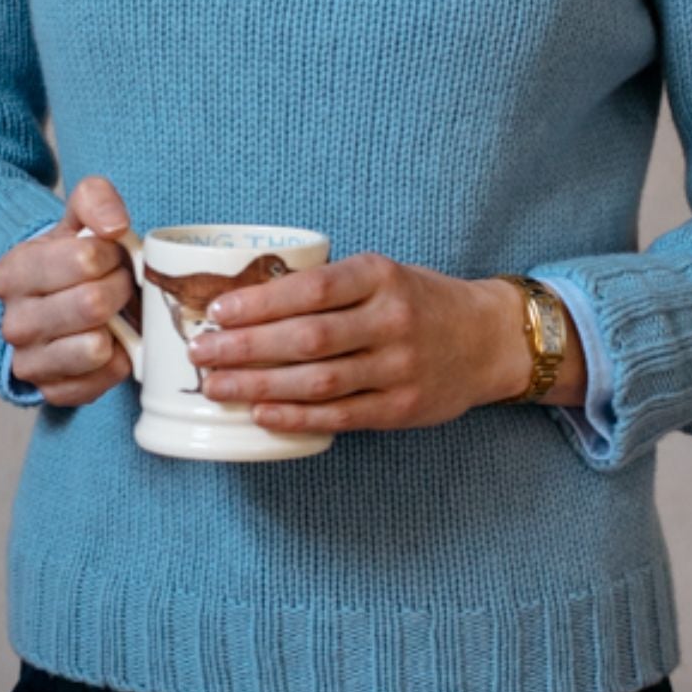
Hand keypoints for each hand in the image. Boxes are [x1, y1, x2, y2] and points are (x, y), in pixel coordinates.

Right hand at [0, 175, 138, 406]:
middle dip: (120, 289)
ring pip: (96, 347)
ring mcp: (30, 362)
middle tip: (119, 284)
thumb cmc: (70, 261)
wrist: (54, 306)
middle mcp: (14, 322)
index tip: (110, 255)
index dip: (112, 254)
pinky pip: (104, 378)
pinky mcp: (53, 393)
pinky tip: (111, 342)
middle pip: (93, 304)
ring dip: (120, 326)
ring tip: (114, 313)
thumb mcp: (76, 219)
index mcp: (12, 273)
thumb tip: (115, 225)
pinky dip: (119, 359)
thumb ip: (95, 199)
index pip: (84, 259)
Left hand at [185, 251, 537, 434]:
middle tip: (202, 353)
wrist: (488, 338)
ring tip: (216, 387)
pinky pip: (339, 416)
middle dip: (245, 348)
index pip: (312, 289)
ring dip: (259, 387)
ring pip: (318, 382)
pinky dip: (295, 416)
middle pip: (307, 339)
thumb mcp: (382, 274)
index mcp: (380, 276)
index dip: (260, 303)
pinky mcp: (402, 407)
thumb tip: (248, 302)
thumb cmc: (419, 300)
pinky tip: (260, 414)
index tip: (218, 312)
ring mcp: (399, 367)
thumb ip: (330, 287)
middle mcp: (391, 320)